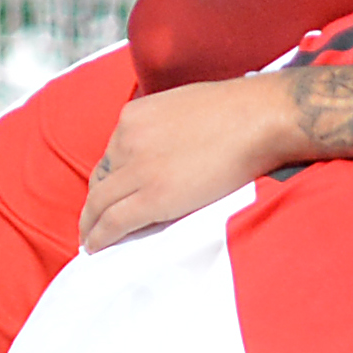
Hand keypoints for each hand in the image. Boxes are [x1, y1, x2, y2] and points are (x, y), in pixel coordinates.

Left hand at [83, 78, 290, 249]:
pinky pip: (115, 221)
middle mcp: (127, 140)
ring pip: (100, 203)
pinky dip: (100, 237)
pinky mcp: (153, 196)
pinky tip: (95, 247)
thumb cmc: (240, 110)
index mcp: (134, 117)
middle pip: (100, 180)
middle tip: (92, 223)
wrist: (260, 119)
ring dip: (92, 224)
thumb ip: (167, 126)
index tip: (107, 195)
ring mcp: (138, 168)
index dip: (107, 180)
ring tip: (91, 240)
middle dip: (94, 204)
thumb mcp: (185, 106)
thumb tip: (173, 147)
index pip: (111, 155)